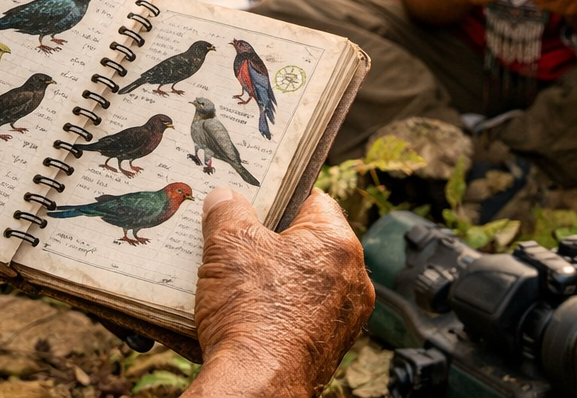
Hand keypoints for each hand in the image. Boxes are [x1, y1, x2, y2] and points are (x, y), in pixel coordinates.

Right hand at [188, 188, 372, 396]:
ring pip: (304, 282)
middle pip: (308, 243)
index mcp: (338, 242)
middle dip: (271, 241)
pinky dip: (278, 312)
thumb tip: (224, 198)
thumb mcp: (228, 247)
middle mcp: (352, 278)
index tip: (254, 200)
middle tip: (237, 241)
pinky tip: (245, 314)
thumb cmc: (252, 314)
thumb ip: (228, 212)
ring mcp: (343, 316)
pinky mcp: (327, 347)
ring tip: (235, 280)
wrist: (258, 385)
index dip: (279, 197)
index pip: (313, 200)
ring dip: (273, 278)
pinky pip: (302, 315)